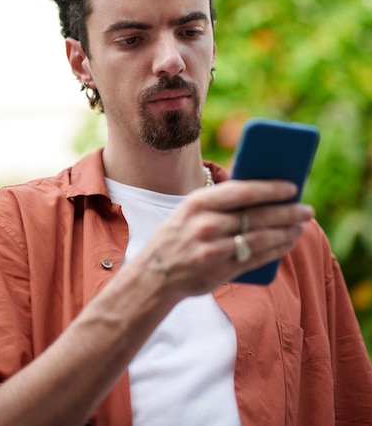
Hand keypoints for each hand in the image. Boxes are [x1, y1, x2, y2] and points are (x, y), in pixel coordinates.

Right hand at [142, 179, 312, 296]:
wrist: (154, 274)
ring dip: (286, 232)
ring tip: (301, 226)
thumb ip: (220, 201)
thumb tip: (262, 191)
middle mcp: (206, 225)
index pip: (243, 191)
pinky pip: (256, 258)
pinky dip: (276, 250)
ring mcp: (214, 250)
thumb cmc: (178, 234)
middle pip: (257, 216)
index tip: (292, 186)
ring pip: (261, 238)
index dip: (271, 188)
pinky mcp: (220, 271)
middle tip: (307, 209)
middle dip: (287, 212)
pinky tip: (287, 243)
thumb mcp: (190, 209)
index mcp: (199, 203)